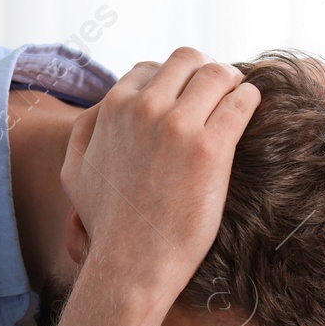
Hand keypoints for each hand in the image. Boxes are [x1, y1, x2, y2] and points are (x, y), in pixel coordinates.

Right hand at [59, 47, 260, 307]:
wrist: (131, 265)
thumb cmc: (106, 225)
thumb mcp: (74, 173)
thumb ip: (85, 131)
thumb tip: (104, 108)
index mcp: (114, 108)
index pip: (152, 68)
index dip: (173, 82)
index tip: (187, 99)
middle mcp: (144, 109)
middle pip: (188, 60)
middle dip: (205, 72)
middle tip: (219, 92)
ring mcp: (178, 126)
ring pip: (219, 74)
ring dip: (231, 82)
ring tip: (237, 98)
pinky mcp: (210, 148)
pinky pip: (242, 101)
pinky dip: (250, 100)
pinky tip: (249, 111)